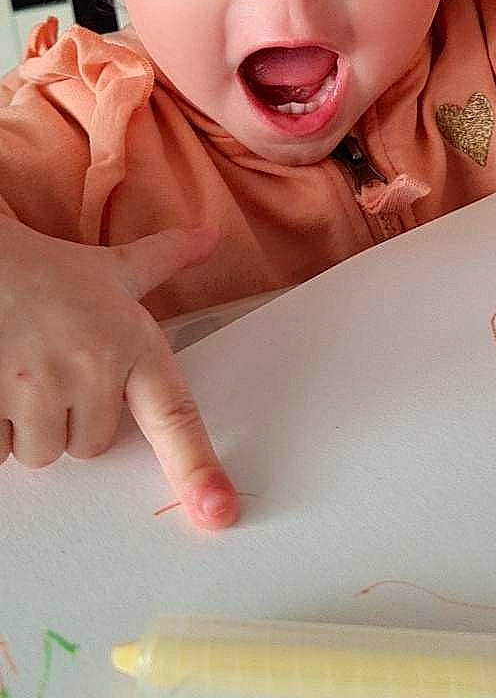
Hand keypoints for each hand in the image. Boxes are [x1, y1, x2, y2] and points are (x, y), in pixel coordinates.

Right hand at [0, 217, 239, 530]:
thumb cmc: (46, 270)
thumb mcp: (113, 266)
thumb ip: (166, 257)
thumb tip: (210, 235)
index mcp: (130, 342)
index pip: (173, 415)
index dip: (198, 468)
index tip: (218, 511)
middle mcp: (90, 368)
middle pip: (92, 445)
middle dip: (73, 420)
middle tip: (59, 372)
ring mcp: (37, 388)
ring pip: (44, 453)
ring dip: (33, 428)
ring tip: (26, 373)